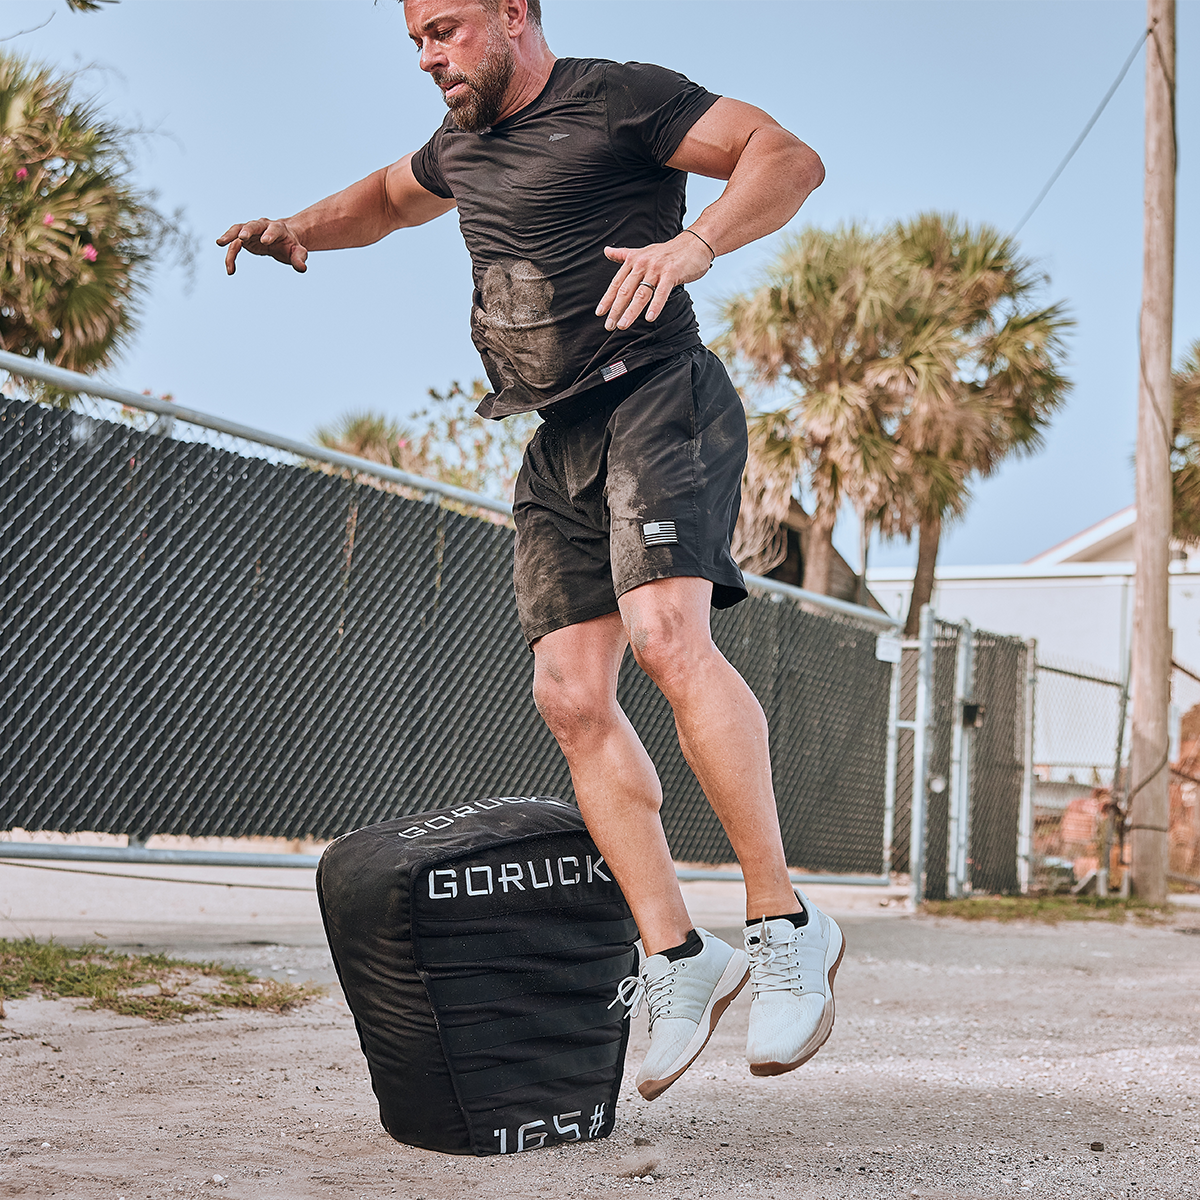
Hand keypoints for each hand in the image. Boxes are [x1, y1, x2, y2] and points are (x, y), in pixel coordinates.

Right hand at [216, 218, 308, 274]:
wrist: (282, 239)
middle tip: (241, 237)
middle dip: (247, 230)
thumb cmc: (291, 245)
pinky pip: (234, 245)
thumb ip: (299, 258)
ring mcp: (251, 230)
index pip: (274, 229)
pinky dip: (230, 255)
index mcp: (278, 228)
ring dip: (229, 236)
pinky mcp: (243, 238)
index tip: (265, 241)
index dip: (270, 234)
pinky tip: (230, 270)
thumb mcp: (298, 252)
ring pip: (238, 230)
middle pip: (253, 225)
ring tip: (220, 243)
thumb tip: (302, 268)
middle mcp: (263, 226)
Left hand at [595, 232, 712, 331]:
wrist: (695, 243)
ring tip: (623, 325)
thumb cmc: (669, 252)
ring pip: (641, 293)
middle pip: (626, 290)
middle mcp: (643, 264)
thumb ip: (624, 254)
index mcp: (634, 261)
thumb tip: (606, 251)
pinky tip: (649, 318)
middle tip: (609, 325)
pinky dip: (655, 306)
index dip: (607, 298)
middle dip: (616, 309)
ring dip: (631, 311)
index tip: (600, 313)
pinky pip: (662, 293)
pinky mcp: (672, 274)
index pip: (617, 282)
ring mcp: (657, 269)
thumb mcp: (643, 251)